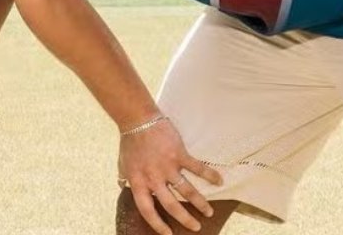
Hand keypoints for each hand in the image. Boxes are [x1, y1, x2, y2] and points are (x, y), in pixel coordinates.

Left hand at [118, 117, 222, 234]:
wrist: (137, 119)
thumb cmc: (130, 142)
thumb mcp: (123, 163)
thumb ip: (126, 177)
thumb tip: (124, 187)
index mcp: (138, 181)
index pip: (147, 209)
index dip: (157, 224)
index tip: (168, 234)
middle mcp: (153, 177)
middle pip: (171, 205)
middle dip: (185, 218)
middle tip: (196, 226)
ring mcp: (167, 166)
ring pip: (187, 191)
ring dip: (200, 203)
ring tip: (208, 212)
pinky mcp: (179, 154)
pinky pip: (198, 168)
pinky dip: (210, 175)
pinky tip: (219, 181)